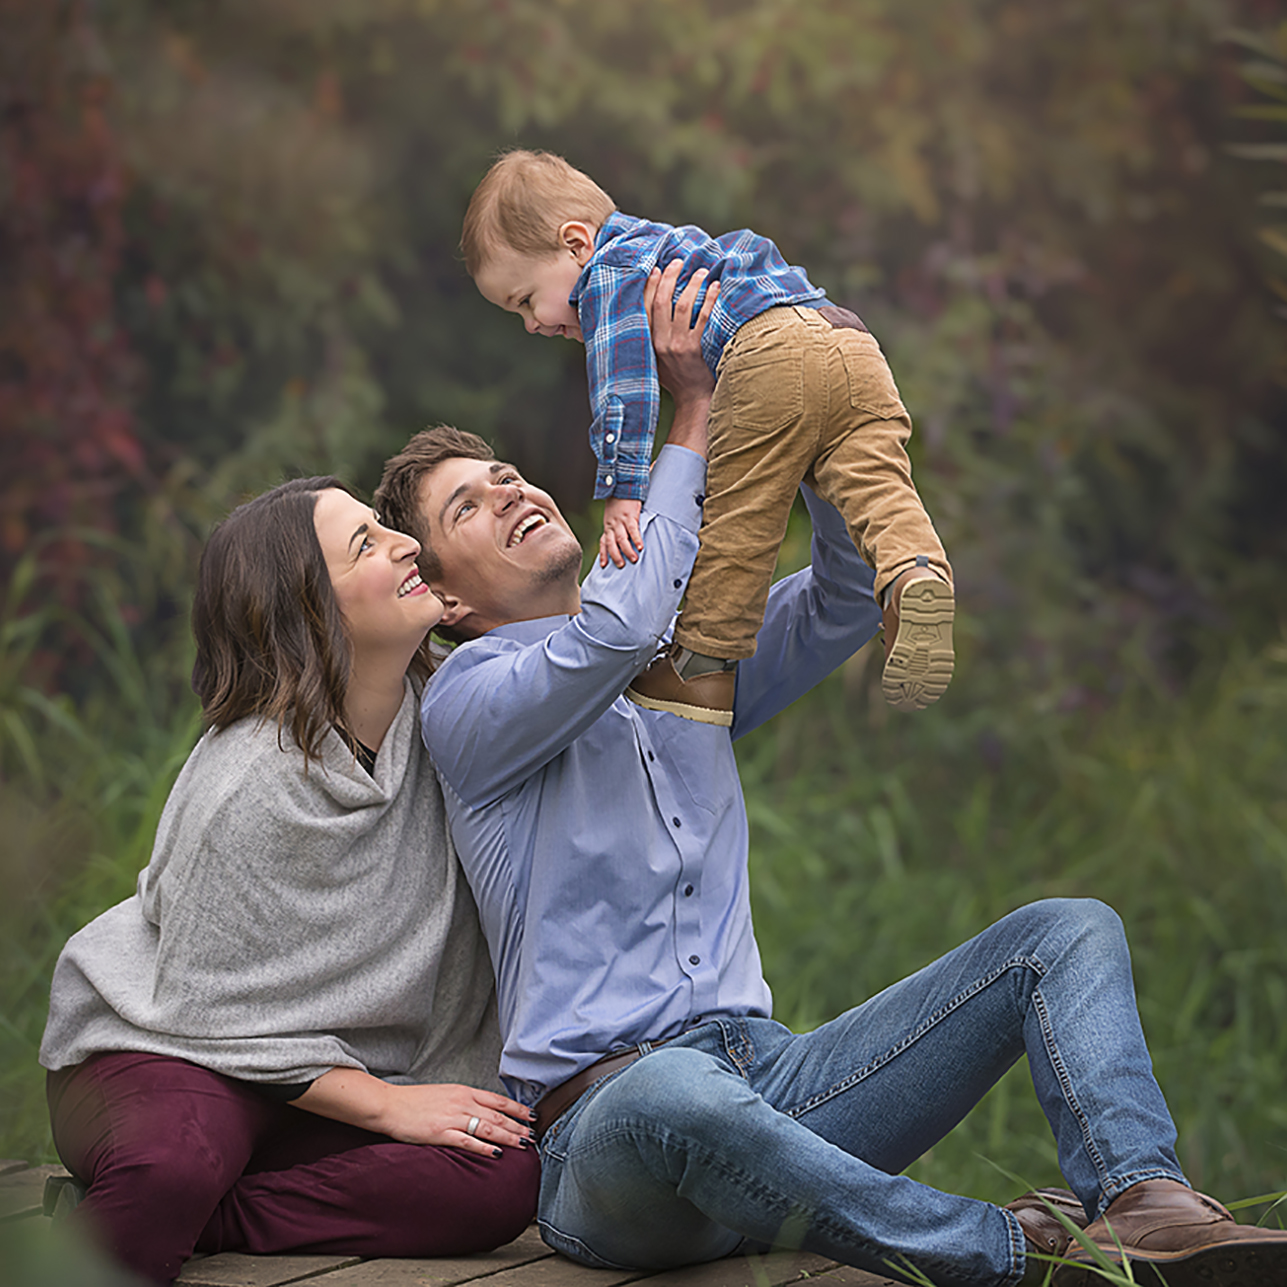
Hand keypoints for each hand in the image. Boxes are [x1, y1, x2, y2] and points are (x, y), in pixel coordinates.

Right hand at [296, 1068, 534, 1156]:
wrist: (389, 1105)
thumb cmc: (414, 1101)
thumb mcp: (444, 1094)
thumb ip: (463, 1101)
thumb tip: (482, 1111)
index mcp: (463, 1091)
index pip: (498, 1099)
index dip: (517, 1108)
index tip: (532, 1115)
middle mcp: (462, 1102)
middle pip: (497, 1114)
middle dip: (518, 1125)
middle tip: (534, 1135)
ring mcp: (451, 1118)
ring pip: (487, 1127)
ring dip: (508, 1136)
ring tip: (523, 1144)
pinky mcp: (440, 1133)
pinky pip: (467, 1141)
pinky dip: (483, 1147)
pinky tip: (496, 1153)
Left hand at [600, 496, 643, 567]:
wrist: (622, 485)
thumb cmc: (619, 502)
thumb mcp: (612, 516)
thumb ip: (614, 527)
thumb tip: (620, 540)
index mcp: (607, 526)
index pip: (603, 543)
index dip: (603, 554)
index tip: (604, 566)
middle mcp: (612, 525)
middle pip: (611, 544)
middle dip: (615, 556)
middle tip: (621, 566)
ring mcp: (620, 521)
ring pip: (621, 539)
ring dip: (627, 550)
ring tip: (633, 559)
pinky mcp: (630, 516)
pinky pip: (633, 530)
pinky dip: (636, 539)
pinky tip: (640, 546)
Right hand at [645, 259, 717, 401]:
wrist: (692, 400)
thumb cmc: (676, 378)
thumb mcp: (654, 358)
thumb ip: (651, 337)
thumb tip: (650, 308)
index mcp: (647, 342)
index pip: (644, 307)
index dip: (650, 285)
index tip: (657, 268)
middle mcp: (660, 342)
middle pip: (662, 301)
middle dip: (670, 277)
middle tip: (679, 262)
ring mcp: (678, 346)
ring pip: (683, 306)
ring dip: (692, 284)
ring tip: (701, 271)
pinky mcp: (695, 349)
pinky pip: (703, 318)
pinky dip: (709, 300)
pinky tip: (715, 288)